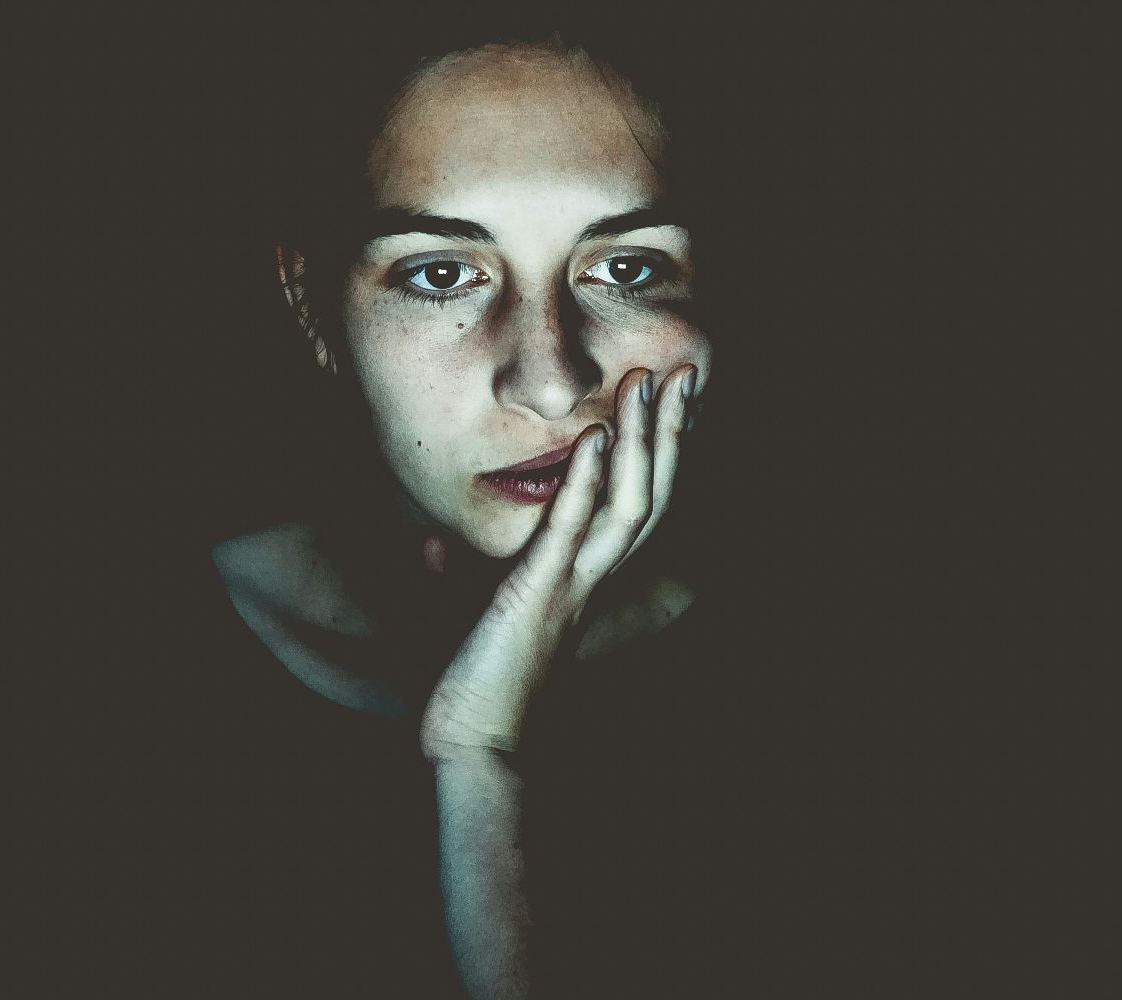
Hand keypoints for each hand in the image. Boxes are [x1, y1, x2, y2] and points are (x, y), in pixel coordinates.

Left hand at [419, 364, 697, 762]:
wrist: (472, 747)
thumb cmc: (470, 691)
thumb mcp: (459, 620)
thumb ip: (455, 578)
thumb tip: (434, 547)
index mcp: (579, 581)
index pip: (629, 506)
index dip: (653, 456)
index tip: (664, 404)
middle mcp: (590, 579)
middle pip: (648, 494)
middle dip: (669, 433)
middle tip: (687, 375)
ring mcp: (570, 585)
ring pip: (627, 504)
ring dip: (642, 442)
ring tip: (653, 386)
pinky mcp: (538, 594)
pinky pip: (569, 530)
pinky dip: (583, 482)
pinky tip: (596, 437)